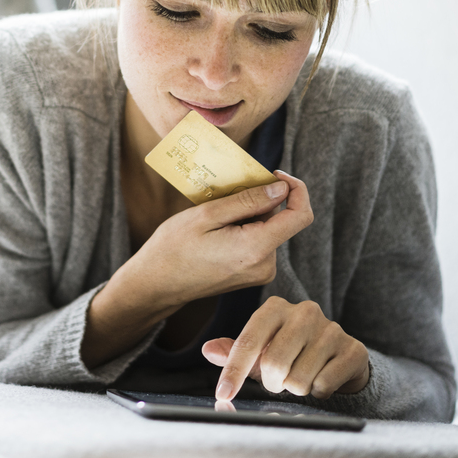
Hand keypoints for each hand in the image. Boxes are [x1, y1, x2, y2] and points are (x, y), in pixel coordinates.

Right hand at [123, 170, 313, 310]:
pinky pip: (260, 242)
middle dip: (261, 201)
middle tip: (227, 194)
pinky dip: (246, 228)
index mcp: (256, 249)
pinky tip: (219, 230)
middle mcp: (265, 265)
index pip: (300, 216)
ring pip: (269, 229)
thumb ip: (248, 201)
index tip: (275, 174)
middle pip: (281, 220)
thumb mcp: (207, 215)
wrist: (157, 283)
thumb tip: (281, 189)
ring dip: (250, 215)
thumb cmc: (175, 248)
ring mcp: (260, 273)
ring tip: (217, 215)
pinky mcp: (252, 274)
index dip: (296, 189)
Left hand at [203, 296, 370, 401]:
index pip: (248, 342)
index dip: (233, 372)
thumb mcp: (260, 350)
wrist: (340, 357)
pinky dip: (318, 392)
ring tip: (302, 376)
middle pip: (274, 364)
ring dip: (296, 388)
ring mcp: (331, 329)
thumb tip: (209, 350)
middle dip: (272, 383)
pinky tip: (322, 378)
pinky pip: (323, 385)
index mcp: (275, 308)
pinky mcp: (353, 349)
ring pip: (299, 380)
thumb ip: (234, 350)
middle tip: (279, 381)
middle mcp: (304, 312)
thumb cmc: (291, 352)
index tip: (223, 394)